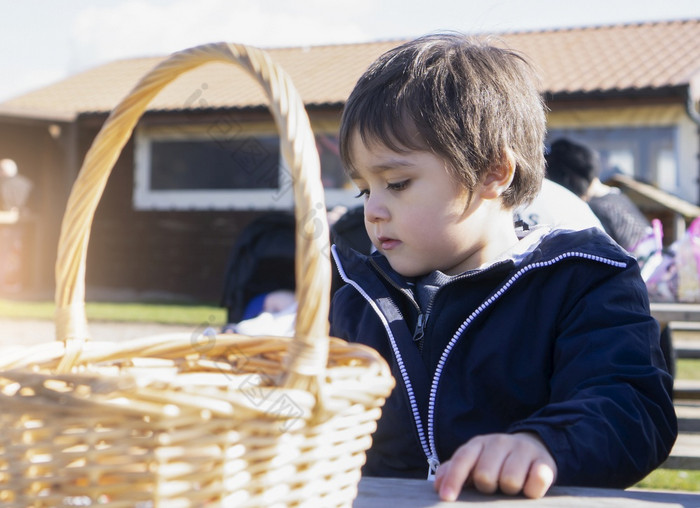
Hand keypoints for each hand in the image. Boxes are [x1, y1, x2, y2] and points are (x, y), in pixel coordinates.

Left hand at [434, 432, 556, 500]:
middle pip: (485, 475)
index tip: (446, 498)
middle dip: (487, 487)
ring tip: (511, 487)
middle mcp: (500, 442)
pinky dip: (532, 490)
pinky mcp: (545, 462)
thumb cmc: (495, 462)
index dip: (453, 479)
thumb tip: (438, 486)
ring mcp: (523, 450)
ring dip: (509, 491)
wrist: (532, 447)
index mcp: (478, 444)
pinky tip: (529, 488)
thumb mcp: (474, 461)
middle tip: (494, 486)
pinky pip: (536, 481)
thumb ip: (454, 471)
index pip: (462, 460)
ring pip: (510, 480)